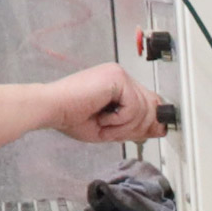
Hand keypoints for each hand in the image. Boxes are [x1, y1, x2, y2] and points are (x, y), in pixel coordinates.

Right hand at [46, 65, 161, 145]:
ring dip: (124, 127)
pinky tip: (102, 117)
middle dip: (137, 127)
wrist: (50, 108)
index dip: (150, 122)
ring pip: (144, 109)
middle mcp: (121, 77)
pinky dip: (119, 120)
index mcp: (117, 85)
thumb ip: (135, 126)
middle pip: (152, 106)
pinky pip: (134, 107)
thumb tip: (160, 128)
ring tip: (104, 125)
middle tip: (113, 132)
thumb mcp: (111, 127)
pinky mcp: (117, 77)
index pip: (149, 102)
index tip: (142, 135)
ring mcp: (119, 75)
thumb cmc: (70, 116)